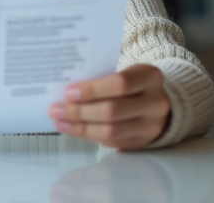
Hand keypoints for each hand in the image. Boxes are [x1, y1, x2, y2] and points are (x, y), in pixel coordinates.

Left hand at [48, 63, 170, 149]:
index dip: (92, 90)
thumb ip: (103, 78)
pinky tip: (74, 128)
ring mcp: (151, 126)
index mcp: (150, 77)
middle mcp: (155, 103)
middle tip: (56, 109)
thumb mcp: (126, 71)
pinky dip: (89, 135)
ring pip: (111, 131)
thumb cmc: (133, 82)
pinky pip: (111, 142)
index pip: (120, 84)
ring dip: (81, 127)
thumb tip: (68, 92)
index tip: (68, 93)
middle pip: (112, 111)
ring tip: (60, 121)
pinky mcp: (142, 142)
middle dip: (80, 112)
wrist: (158, 100)